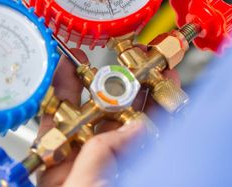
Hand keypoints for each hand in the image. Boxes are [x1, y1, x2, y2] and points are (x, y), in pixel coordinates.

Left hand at [37, 48, 179, 186]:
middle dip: (119, 82)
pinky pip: (157, 140)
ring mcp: (117, 168)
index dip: (66, 81)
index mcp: (59, 165)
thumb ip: (98, 152)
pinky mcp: (147, 171)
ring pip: (133, 123)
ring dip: (147, 94)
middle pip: (103, 112)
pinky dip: (166, 117)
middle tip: (132, 59)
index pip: (60, 112)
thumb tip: (130, 129)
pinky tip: (171, 97)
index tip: (73, 57)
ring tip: (158, 70)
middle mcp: (88, 164)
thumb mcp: (81, 184)